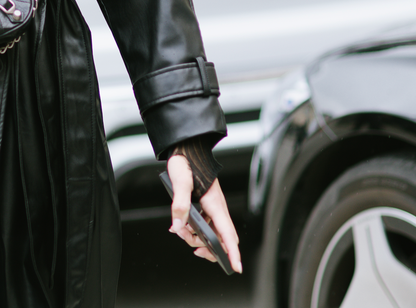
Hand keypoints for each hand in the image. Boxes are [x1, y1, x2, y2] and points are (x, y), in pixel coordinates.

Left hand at [167, 154, 241, 272]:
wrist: (187, 148)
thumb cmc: (186, 161)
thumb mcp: (180, 182)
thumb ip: (179, 205)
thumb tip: (178, 226)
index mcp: (215, 204)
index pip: (227, 234)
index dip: (232, 253)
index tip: (236, 268)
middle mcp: (217, 208)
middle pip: (221, 238)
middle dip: (209, 249)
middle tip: (193, 248)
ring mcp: (212, 207)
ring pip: (211, 233)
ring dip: (197, 238)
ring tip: (180, 230)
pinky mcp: (205, 205)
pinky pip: (204, 225)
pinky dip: (193, 230)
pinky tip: (180, 226)